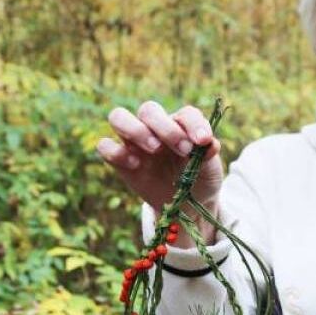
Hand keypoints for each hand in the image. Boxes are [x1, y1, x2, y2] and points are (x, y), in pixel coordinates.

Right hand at [96, 102, 222, 243]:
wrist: (184, 205)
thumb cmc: (197, 179)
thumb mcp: (209, 169)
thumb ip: (208, 154)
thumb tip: (210, 143)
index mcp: (181, 124)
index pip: (185, 113)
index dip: (194, 124)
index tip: (203, 141)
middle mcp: (155, 127)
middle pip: (149, 109)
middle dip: (165, 128)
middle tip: (183, 150)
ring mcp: (134, 141)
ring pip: (118, 116)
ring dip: (135, 130)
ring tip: (155, 149)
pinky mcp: (120, 159)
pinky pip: (105, 145)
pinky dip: (115, 151)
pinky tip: (136, 165)